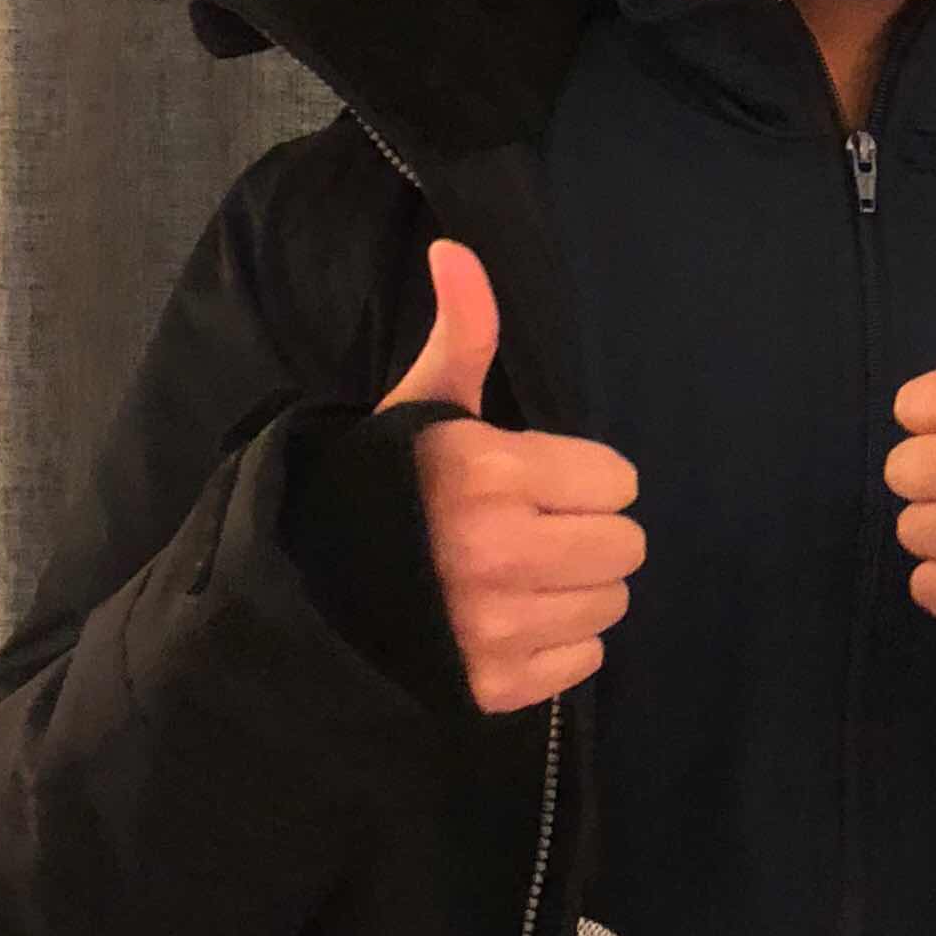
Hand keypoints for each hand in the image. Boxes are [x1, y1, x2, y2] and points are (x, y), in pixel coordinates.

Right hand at [379, 242, 645, 715]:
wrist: (310, 584)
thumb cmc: (384, 484)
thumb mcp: (423, 403)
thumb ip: (464, 329)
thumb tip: (457, 249)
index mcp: (491, 473)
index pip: (619, 482)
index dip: (583, 477)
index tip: (537, 480)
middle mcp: (498, 553)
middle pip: (625, 548)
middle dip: (589, 533)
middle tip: (537, 528)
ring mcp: (495, 628)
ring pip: (609, 606)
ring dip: (577, 589)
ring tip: (523, 573)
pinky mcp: (493, 686)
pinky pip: (583, 662)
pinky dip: (559, 643)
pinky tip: (513, 618)